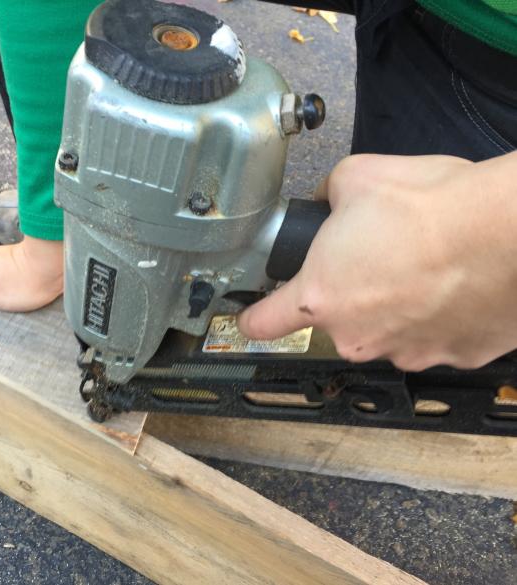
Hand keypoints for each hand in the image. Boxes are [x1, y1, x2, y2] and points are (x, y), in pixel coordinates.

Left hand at [238, 152, 516, 370]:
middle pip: (337, 319)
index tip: (254, 316)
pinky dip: (440, 317)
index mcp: (319, 297)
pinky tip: (457, 285)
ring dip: (397, 306)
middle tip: (381, 256)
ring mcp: (406, 353)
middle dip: (351, 292)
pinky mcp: (455, 358)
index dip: (254, 317)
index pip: (263, 323)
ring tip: (427, 266)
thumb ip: (326, 196)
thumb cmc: (429, 206)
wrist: (510, 231)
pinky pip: (435, 337)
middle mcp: (356, 336)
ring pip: (387, 330)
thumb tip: (327, 202)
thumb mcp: (356, 178)